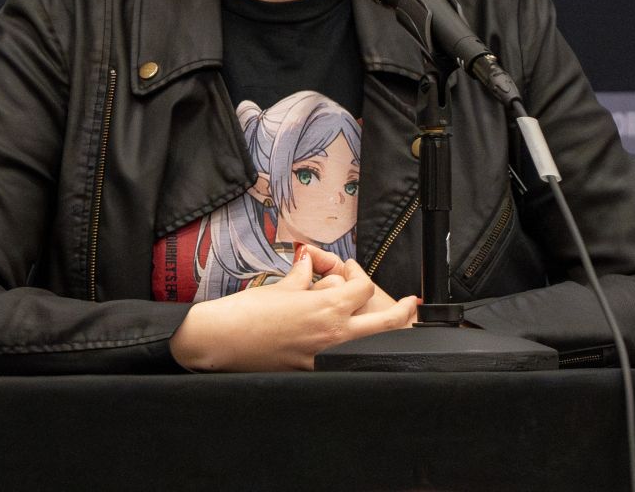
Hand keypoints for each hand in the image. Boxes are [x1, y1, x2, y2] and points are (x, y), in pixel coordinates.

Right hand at [170, 246, 417, 371]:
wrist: (223, 340)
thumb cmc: (247, 313)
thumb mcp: (279, 287)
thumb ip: (302, 276)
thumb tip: (310, 264)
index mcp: (326, 308)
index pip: (363, 288)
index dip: (359, 274)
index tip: (351, 271)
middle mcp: (332, 335)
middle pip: (385, 325)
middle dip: (403, 314)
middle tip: (411, 306)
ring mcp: (324, 357)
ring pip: (369, 347)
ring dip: (381, 335)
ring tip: (388, 326)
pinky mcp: (311, 371)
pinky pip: (342, 360)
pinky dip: (350, 352)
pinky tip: (348, 347)